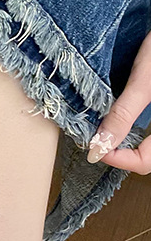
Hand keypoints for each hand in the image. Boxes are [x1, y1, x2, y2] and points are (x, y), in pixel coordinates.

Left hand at [88, 29, 150, 173]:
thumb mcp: (143, 80)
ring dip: (126, 143)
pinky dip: (131, 129)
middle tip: (98, 143)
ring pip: (148, 144)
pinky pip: (148, 129)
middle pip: (149, 156)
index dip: (119, 160)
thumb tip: (99, 147)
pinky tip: (116, 118)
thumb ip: (123, 115)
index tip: (94, 148)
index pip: (148, 161)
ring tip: (104, 132)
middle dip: (123, 154)